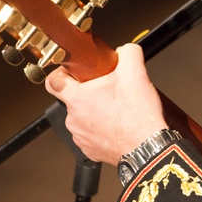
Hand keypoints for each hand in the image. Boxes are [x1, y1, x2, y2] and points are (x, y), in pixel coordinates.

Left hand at [45, 43, 167, 164]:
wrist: (148, 148)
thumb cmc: (138, 116)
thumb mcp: (136, 72)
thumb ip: (128, 52)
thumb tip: (125, 50)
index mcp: (77, 98)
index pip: (53, 81)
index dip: (63, 72)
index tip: (75, 72)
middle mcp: (73, 119)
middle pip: (74, 99)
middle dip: (90, 92)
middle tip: (110, 89)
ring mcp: (81, 137)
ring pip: (83, 117)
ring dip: (97, 111)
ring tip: (118, 109)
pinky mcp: (90, 150)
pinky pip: (92, 134)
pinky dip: (103, 129)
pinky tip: (119, 125)